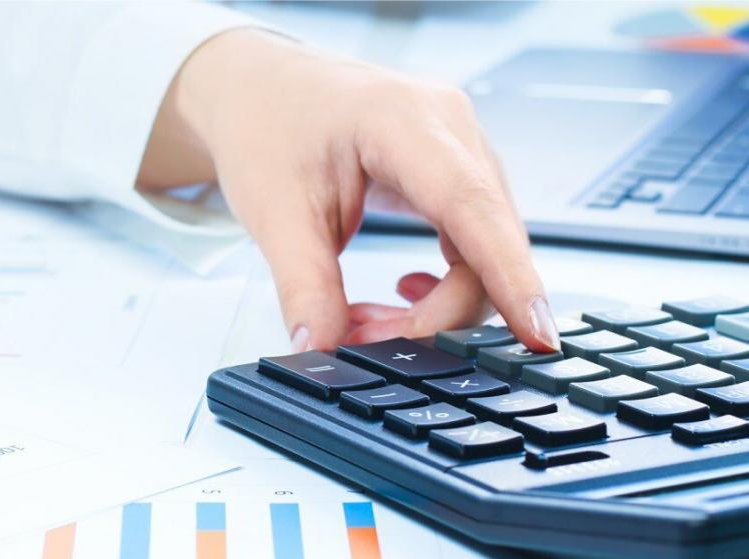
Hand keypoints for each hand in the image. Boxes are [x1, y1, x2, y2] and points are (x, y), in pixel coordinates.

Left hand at [138, 29, 559, 352]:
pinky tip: (400, 290)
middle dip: (439, 311)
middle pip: (486, 241)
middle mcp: (449, 126)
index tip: (536, 335)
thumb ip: (303, 287)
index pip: (473, 206)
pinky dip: (440, 281)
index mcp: (404, 121)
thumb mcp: (273, 212)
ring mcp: (460, 144)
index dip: (510, 277)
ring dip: (436, 303)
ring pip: (485, 248)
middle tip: (369, 341)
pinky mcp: (455, 167)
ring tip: (367, 320)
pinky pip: (473, 239)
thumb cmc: (266, 125)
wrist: (259, 88)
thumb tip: (322, 349)